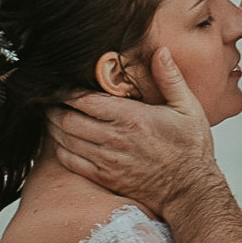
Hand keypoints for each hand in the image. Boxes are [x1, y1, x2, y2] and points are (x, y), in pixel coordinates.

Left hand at [47, 47, 216, 213]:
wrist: (191, 191)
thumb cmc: (191, 149)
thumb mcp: (188, 108)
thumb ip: (170, 78)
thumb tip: (161, 51)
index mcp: (130, 117)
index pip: (83, 100)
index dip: (66, 91)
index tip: (62, 85)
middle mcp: (114, 139)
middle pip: (66, 119)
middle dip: (54, 108)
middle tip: (51, 100)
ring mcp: (107, 161)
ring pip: (64, 140)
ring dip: (54, 127)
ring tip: (53, 117)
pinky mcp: (105, 178)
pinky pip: (71, 162)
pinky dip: (61, 150)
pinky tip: (63, 142)